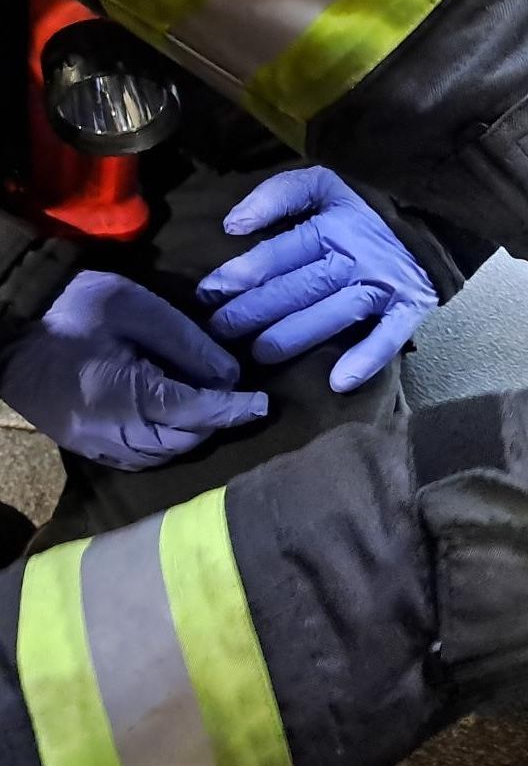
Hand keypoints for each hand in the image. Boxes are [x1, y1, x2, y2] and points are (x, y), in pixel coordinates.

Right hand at [0, 271, 267, 469]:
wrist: (6, 322)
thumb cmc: (75, 307)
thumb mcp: (138, 309)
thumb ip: (188, 343)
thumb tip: (230, 375)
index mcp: (129, 396)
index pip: (199, 413)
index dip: (236, 409)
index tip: (264, 404)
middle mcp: (113, 432)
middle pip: (184, 442)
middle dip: (215, 424)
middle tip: (237, 403)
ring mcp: (93, 443)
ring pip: (160, 457)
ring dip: (190, 438)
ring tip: (208, 412)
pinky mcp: (80, 444)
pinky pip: (134, 459)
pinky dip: (162, 447)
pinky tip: (172, 425)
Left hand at [197, 167, 436, 392]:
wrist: (440, 213)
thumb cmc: (372, 202)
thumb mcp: (325, 181)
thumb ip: (279, 195)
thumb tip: (233, 226)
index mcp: (331, 227)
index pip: (279, 253)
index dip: (241, 274)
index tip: (208, 295)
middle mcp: (354, 259)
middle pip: (299, 287)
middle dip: (255, 311)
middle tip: (220, 332)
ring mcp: (382, 287)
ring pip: (333, 313)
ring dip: (296, 335)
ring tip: (260, 354)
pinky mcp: (409, 309)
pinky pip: (388, 337)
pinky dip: (366, 359)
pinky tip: (338, 382)